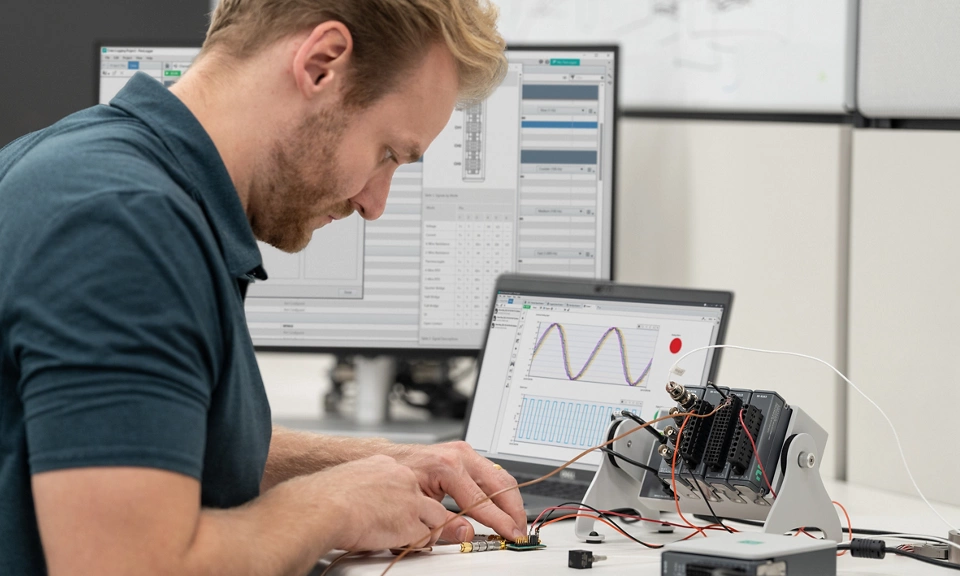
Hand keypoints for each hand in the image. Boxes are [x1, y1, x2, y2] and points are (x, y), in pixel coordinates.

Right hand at [311, 455, 448, 550]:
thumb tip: (358, 496)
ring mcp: (410, 500)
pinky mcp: (410, 523)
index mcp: (386, 464)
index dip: (406, 498)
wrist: (324, 507)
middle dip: (422, 513)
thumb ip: (363, 484)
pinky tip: (400, 545)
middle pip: (428, 496)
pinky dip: (416, 544)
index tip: (398, 508)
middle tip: (411, 526)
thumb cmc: (326, 496)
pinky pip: (426, 537)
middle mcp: (403, 478)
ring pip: (436, 516)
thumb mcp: (349, 477)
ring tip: (410, 538)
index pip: (408, 480)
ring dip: (426, 529)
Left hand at [390, 441, 526, 542]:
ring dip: (511, 500)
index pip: (483, 500)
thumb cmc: (400, 477)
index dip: (500, 520)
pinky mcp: (467, 454)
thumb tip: (467, 534)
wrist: (391, 459)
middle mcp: (460, 455)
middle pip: (500, 483)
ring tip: (515, 521)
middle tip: (519, 530)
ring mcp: (465, 452)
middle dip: (514, 509)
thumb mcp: (420, 504)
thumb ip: (445, 523)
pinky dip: (502, 490)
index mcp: (448, 466)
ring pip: (500, 476)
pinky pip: (492, 472)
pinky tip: (504, 505)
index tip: (511, 534)